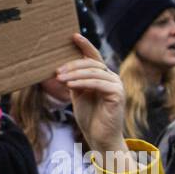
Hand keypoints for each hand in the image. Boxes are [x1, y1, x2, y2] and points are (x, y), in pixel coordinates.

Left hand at [54, 33, 128, 156]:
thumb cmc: (90, 117)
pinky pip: (98, 83)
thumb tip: (63, 68)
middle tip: (57, 71)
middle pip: (91, 63)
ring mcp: (116, 85)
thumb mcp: (79, 94)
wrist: (100, 138)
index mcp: (103, 76)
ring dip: (74, 73)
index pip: (94, 57)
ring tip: (60, 78)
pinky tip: (70, 84)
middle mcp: (112, 77)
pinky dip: (82, 82)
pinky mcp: (117, 94)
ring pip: (94, 72)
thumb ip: (75, 80)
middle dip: (72, 65)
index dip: (85, 45)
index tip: (73, 36)